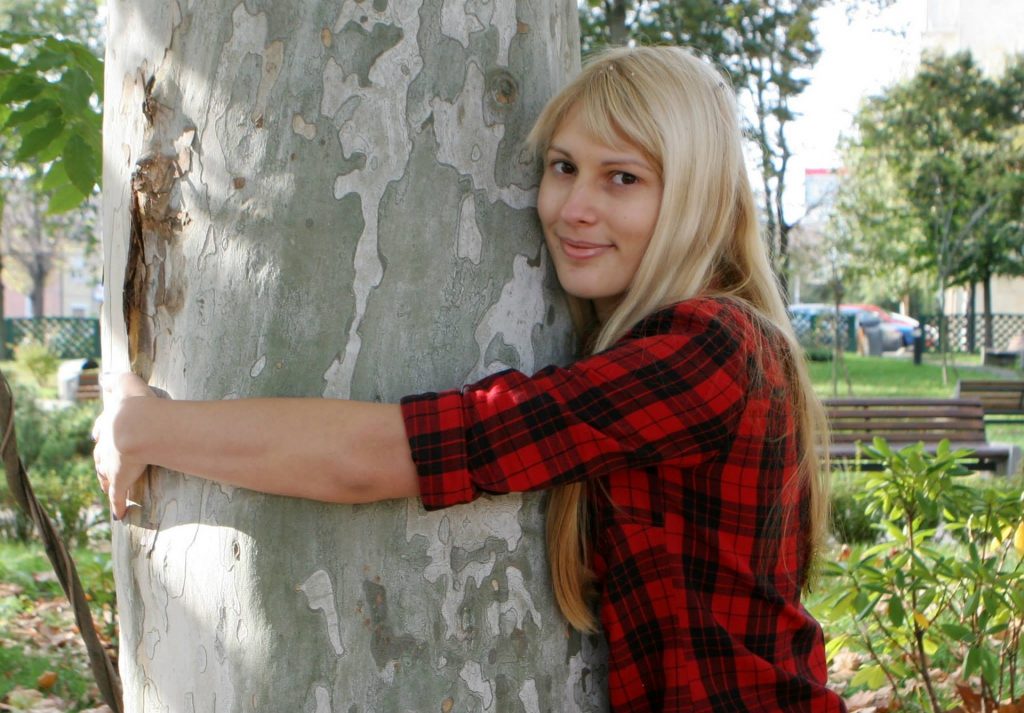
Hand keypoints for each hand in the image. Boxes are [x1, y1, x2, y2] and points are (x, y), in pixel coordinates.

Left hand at [92, 373, 154, 519]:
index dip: (101, 432)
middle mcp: (106, 446)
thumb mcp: (126, 383)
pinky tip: (119, 515)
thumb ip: (115, 379)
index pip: (101, 430)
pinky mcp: (119, 481)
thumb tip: (103, 376)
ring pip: (105, 476)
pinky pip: (118, 496)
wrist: (136, 427)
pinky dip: (118, 505)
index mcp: (109, 424)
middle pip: (100, 455)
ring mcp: (111, 465)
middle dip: (101, 460)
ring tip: (107, 486)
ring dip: (105, 481)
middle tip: (102, 465)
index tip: (98, 434)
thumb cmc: (136, 404)